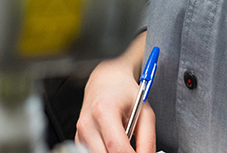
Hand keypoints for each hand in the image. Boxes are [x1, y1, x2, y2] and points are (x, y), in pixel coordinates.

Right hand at [75, 34, 155, 152]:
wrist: (106, 81)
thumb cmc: (124, 92)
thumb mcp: (145, 112)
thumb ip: (147, 139)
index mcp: (104, 111)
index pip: (118, 148)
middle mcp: (88, 122)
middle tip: (133, 149)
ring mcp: (81, 131)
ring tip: (122, 143)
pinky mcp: (78, 138)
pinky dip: (106, 151)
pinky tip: (112, 142)